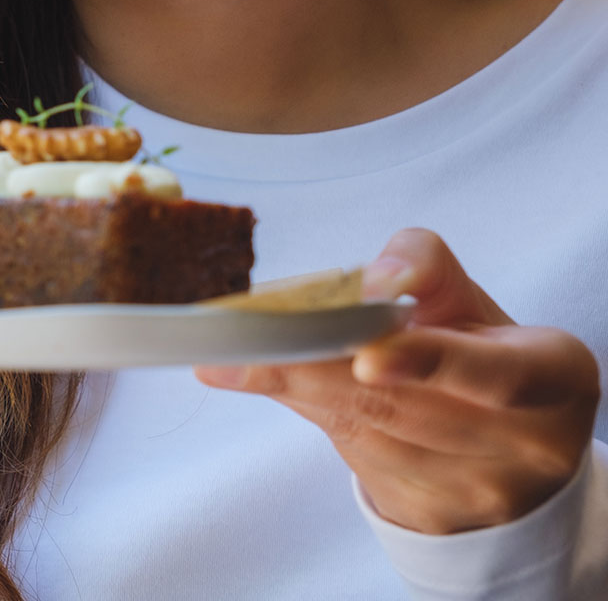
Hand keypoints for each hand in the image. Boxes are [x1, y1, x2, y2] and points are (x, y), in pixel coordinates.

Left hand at [194, 228, 600, 533]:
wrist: (503, 445)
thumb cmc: (479, 353)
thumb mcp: (466, 301)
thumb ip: (425, 267)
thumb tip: (376, 276)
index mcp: (553, 376)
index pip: (494, 373)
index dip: (426, 362)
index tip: (364, 356)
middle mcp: (526, 445)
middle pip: (402, 405)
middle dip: (312, 367)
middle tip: (238, 341)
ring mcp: (477, 493)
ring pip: (365, 433)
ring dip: (292, 387)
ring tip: (230, 355)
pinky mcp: (429, 517)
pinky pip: (351, 457)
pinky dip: (304, 411)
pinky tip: (270, 380)